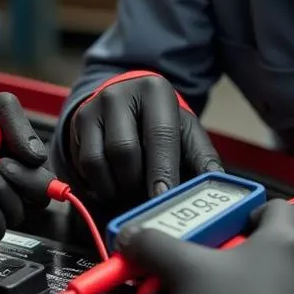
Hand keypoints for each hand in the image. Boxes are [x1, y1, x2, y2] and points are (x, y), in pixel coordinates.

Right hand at [69, 70, 222, 205]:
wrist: (126, 104)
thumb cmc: (161, 124)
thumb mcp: (185, 133)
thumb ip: (201, 158)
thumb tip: (216, 184)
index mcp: (156, 92)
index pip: (159, 135)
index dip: (162, 171)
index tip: (163, 198)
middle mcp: (120, 94)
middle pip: (124, 152)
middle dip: (136, 185)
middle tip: (147, 202)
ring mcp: (94, 107)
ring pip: (99, 162)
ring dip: (116, 190)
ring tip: (131, 194)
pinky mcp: (77, 123)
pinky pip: (83, 167)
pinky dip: (99, 186)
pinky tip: (113, 185)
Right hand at [117, 200, 293, 293]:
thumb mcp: (181, 272)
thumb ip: (154, 247)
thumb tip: (133, 237)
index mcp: (284, 242)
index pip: (273, 207)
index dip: (244, 214)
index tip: (219, 227)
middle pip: (266, 251)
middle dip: (230, 261)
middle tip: (198, 272)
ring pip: (271, 288)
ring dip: (239, 293)